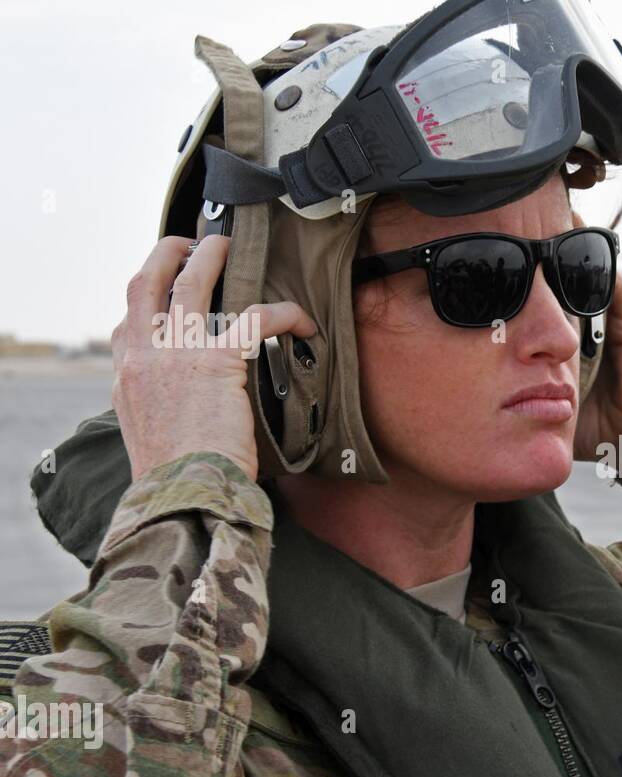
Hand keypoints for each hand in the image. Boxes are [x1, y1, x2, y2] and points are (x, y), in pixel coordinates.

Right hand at [111, 234, 316, 482]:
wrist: (183, 495)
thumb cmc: (176, 479)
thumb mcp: (151, 438)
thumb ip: (162, 410)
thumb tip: (186, 409)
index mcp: (126, 377)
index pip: (127, 322)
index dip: (146, 298)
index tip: (164, 287)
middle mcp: (142, 356)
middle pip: (145, 282)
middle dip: (167, 253)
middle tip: (192, 243)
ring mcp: (175, 353)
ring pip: (190, 281)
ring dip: (211, 255)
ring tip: (228, 244)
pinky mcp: (217, 361)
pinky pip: (256, 318)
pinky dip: (283, 313)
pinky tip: (302, 320)